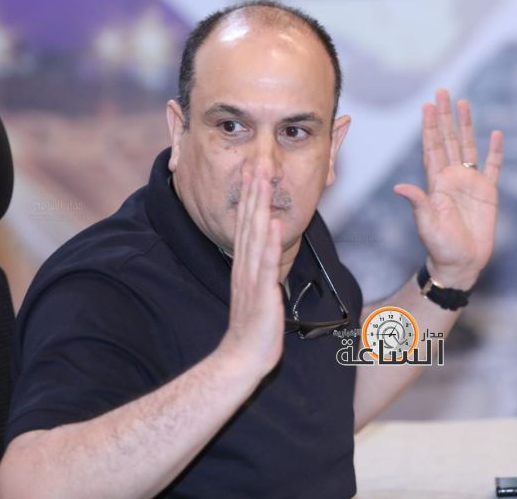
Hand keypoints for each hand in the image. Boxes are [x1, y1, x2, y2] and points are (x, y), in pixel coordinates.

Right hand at [220, 164, 284, 375]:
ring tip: (262, 180)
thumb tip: (266, 257)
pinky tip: (273, 221)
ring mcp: (251, 276)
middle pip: (248, 221)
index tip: (253, 172)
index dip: (250, 197)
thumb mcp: (256, 293)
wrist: (243, 356)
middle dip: (253, 191)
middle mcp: (244, 265)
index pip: (246, 224)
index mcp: (244, 265)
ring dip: (258, 205)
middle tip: (256, 162)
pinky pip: (265, 262)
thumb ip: (260, 273)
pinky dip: (269, 240)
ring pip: (255, 234)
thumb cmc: (254, 329)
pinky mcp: (261, 290)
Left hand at [394, 89, 502, 289]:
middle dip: (445, 116)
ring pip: (468, 146)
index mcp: (436, 182)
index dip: (429, 126)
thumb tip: (400, 187)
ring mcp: (470, 183)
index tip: (427, 105)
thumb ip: (418, 203)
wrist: (461, 262)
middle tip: (443, 92)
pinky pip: (493, 167)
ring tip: (464, 104)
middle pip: (449, 139)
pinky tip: (496, 134)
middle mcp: (452, 177)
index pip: (432, 147)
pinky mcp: (488, 192)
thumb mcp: (426, 223)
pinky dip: (495, 151)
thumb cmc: (441, 246)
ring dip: (466, 125)